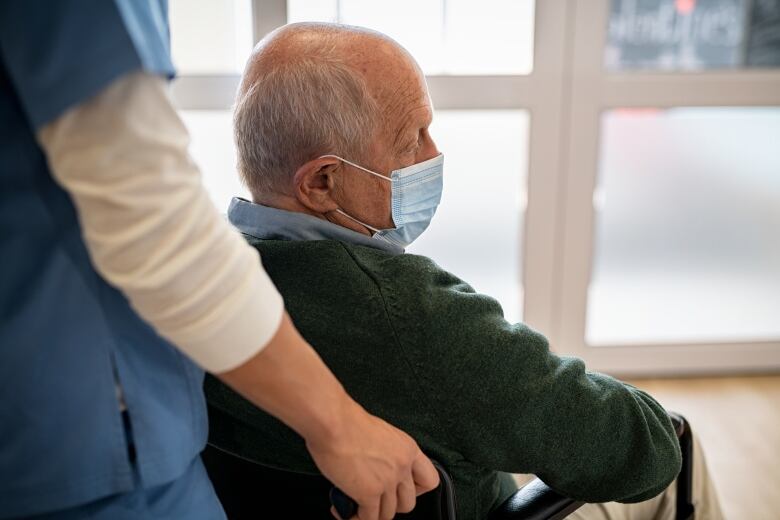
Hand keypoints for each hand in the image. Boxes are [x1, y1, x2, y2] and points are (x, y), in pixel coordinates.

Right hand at [306, 399, 439, 519]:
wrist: (333, 422)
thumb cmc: (347, 422)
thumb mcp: (380, 434)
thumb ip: (386, 454)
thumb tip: (377, 469)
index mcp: (407, 449)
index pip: (430, 480)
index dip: (416, 491)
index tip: (400, 490)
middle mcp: (402, 466)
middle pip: (408, 503)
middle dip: (390, 505)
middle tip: (374, 499)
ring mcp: (387, 481)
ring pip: (388, 515)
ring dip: (370, 513)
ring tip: (354, 506)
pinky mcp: (369, 493)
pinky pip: (368, 518)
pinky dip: (353, 517)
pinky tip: (342, 509)